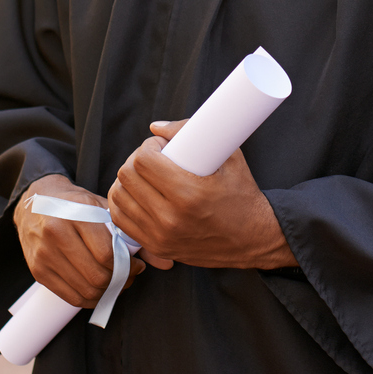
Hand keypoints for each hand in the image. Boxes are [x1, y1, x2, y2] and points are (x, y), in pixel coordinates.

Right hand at [16, 174, 145, 307]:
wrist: (34, 201)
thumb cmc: (76, 204)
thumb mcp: (103, 208)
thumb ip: (134, 234)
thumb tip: (168, 263)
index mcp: (75, 214)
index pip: (106, 254)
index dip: (128, 265)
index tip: (137, 264)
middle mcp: (55, 234)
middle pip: (97, 275)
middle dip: (120, 280)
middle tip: (129, 275)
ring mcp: (44, 255)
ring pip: (86, 290)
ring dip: (107, 292)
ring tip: (116, 281)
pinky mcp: (38, 271)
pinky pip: (72, 297)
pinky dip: (91, 299)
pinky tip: (100, 289)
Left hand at [107, 121, 296, 270]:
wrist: (253, 239)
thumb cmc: (242, 196)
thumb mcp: (229, 158)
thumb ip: (193, 134)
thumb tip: (155, 127)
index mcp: (189, 194)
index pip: (144, 161)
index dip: (149, 147)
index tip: (161, 146)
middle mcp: (171, 218)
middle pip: (128, 177)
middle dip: (136, 160)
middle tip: (153, 158)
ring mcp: (161, 236)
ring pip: (119, 197)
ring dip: (127, 181)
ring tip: (144, 176)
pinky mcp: (157, 246)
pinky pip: (121, 220)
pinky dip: (124, 203)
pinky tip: (136, 194)